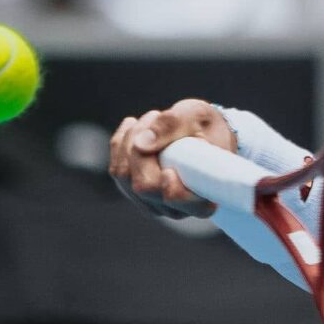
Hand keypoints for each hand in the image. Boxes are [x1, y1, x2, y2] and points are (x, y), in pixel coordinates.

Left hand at [110, 102, 235, 217]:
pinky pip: (116, 170)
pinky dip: (121, 143)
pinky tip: (134, 126)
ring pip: (124, 176)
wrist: (206, 134)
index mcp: (201, 199)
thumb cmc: (207, 126)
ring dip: (130, 140)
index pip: (176, 201)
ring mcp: (152, 203)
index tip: (170, 171)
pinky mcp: (135, 192)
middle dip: (141, 146)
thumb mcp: (196, 115)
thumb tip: (140, 144)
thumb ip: (173, 124)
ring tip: (152, 118)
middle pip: (142, 184)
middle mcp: (175, 208)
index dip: (170, 189)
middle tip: (156, 115)